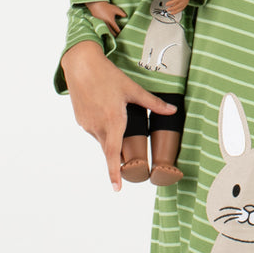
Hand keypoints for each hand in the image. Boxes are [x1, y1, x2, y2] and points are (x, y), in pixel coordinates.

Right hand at [61, 41, 175, 190]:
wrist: (81, 64)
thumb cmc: (107, 75)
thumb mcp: (132, 89)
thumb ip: (152, 103)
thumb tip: (172, 111)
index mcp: (113, 121)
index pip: (113, 154)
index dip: (114, 173)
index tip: (117, 188)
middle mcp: (98, 126)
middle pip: (110, 149)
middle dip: (119, 154)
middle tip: (128, 155)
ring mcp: (87, 124)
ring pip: (102, 139)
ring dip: (111, 137)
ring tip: (114, 114)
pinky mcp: (81, 120)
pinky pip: (94, 131)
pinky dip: (102, 127)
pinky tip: (104, 110)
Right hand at [86, 1, 127, 34]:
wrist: (96, 4)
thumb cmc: (107, 6)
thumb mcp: (116, 9)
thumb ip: (121, 13)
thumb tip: (126, 16)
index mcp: (111, 21)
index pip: (116, 29)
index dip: (119, 32)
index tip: (122, 35)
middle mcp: (106, 24)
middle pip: (111, 33)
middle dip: (115, 36)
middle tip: (118, 38)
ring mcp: (101, 24)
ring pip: (106, 32)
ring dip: (109, 35)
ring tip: (112, 38)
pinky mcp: (97, 24)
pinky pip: (101, 30)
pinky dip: (104, 32)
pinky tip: (106, 33)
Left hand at [162, 0, 192, 13]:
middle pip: (176, 1)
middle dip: (171, 3)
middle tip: (166, 4)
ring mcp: (183, 1)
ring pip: (178, 6)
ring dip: (173, 9)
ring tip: (168, 10)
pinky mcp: (184, 4)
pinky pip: (180, 9)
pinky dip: (176, 12)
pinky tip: (172, 13)